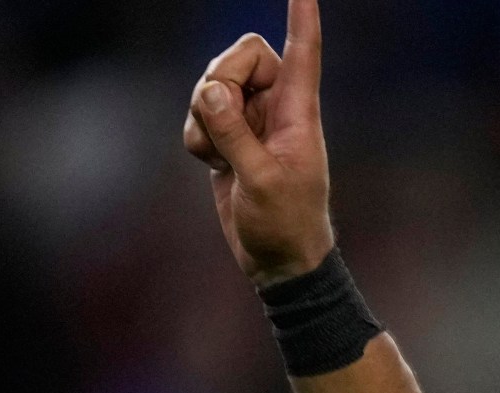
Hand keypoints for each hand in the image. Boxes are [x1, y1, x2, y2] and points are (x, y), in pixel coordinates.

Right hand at [182, 0, 333, 285]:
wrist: (278, 261)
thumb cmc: (285, 225)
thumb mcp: (261, 182)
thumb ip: (235, 134)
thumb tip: (211, 92)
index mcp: (299, 111)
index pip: (302, 53)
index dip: (302, 18)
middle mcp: (276, 107)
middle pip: (239, 55)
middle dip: (221, 81)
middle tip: (224, 123)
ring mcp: (250, 120)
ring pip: (211, 85)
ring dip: (205, 119)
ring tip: (222, 157)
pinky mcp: (227, 136)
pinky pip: (197, 115)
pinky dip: (196, 138)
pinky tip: (214, 166)